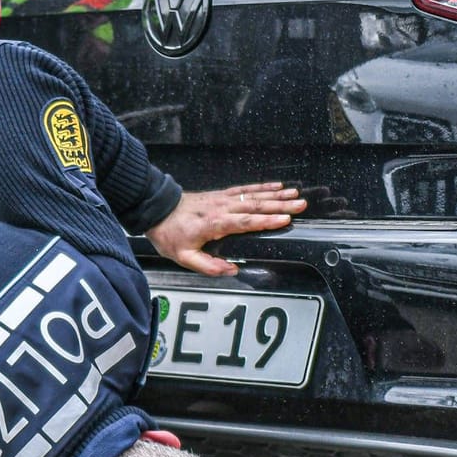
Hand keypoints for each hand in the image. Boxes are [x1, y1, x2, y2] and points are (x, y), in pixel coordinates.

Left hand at [146, 183, 305, 276]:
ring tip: (295, 194)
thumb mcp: (183, 257)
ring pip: (253, 195)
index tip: (285, 219)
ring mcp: (222, 199)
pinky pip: (245, 189)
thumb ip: (208, 266)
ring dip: (276, 195)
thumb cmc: (169, 233)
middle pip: (255, 206)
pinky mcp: (221, 195)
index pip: (245, 222)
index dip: (266, 221)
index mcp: (214, 223)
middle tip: (300, 204)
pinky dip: (261, 187)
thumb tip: (231, 270)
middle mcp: (221, 208)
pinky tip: (276, 186)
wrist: (155, 209)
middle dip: (280, 205)